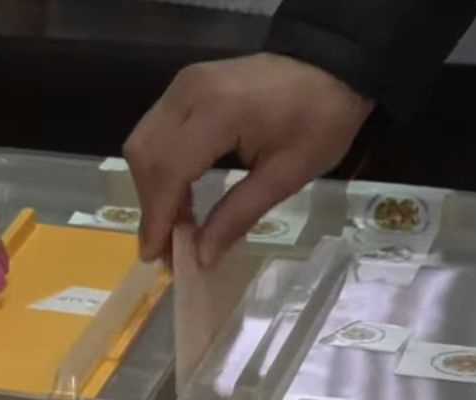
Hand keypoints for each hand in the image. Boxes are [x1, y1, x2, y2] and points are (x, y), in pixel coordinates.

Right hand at [124, 53, 373, 265]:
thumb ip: (238, 215)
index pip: (168, 170)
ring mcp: (183, 84)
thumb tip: (201, 256)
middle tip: (167, 246)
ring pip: (143, 142)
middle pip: (145, 156)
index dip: (157, 217)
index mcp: (216, 112)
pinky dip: (160, 165)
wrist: (332, 67)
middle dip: (151, 205)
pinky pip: (156, 129)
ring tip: (174, 224)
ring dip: (152, 186)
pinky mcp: (186, 85)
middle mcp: (187, 92)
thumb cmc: (321, 120)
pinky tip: (180, 193)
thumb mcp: (287, 175)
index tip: (156, 256)